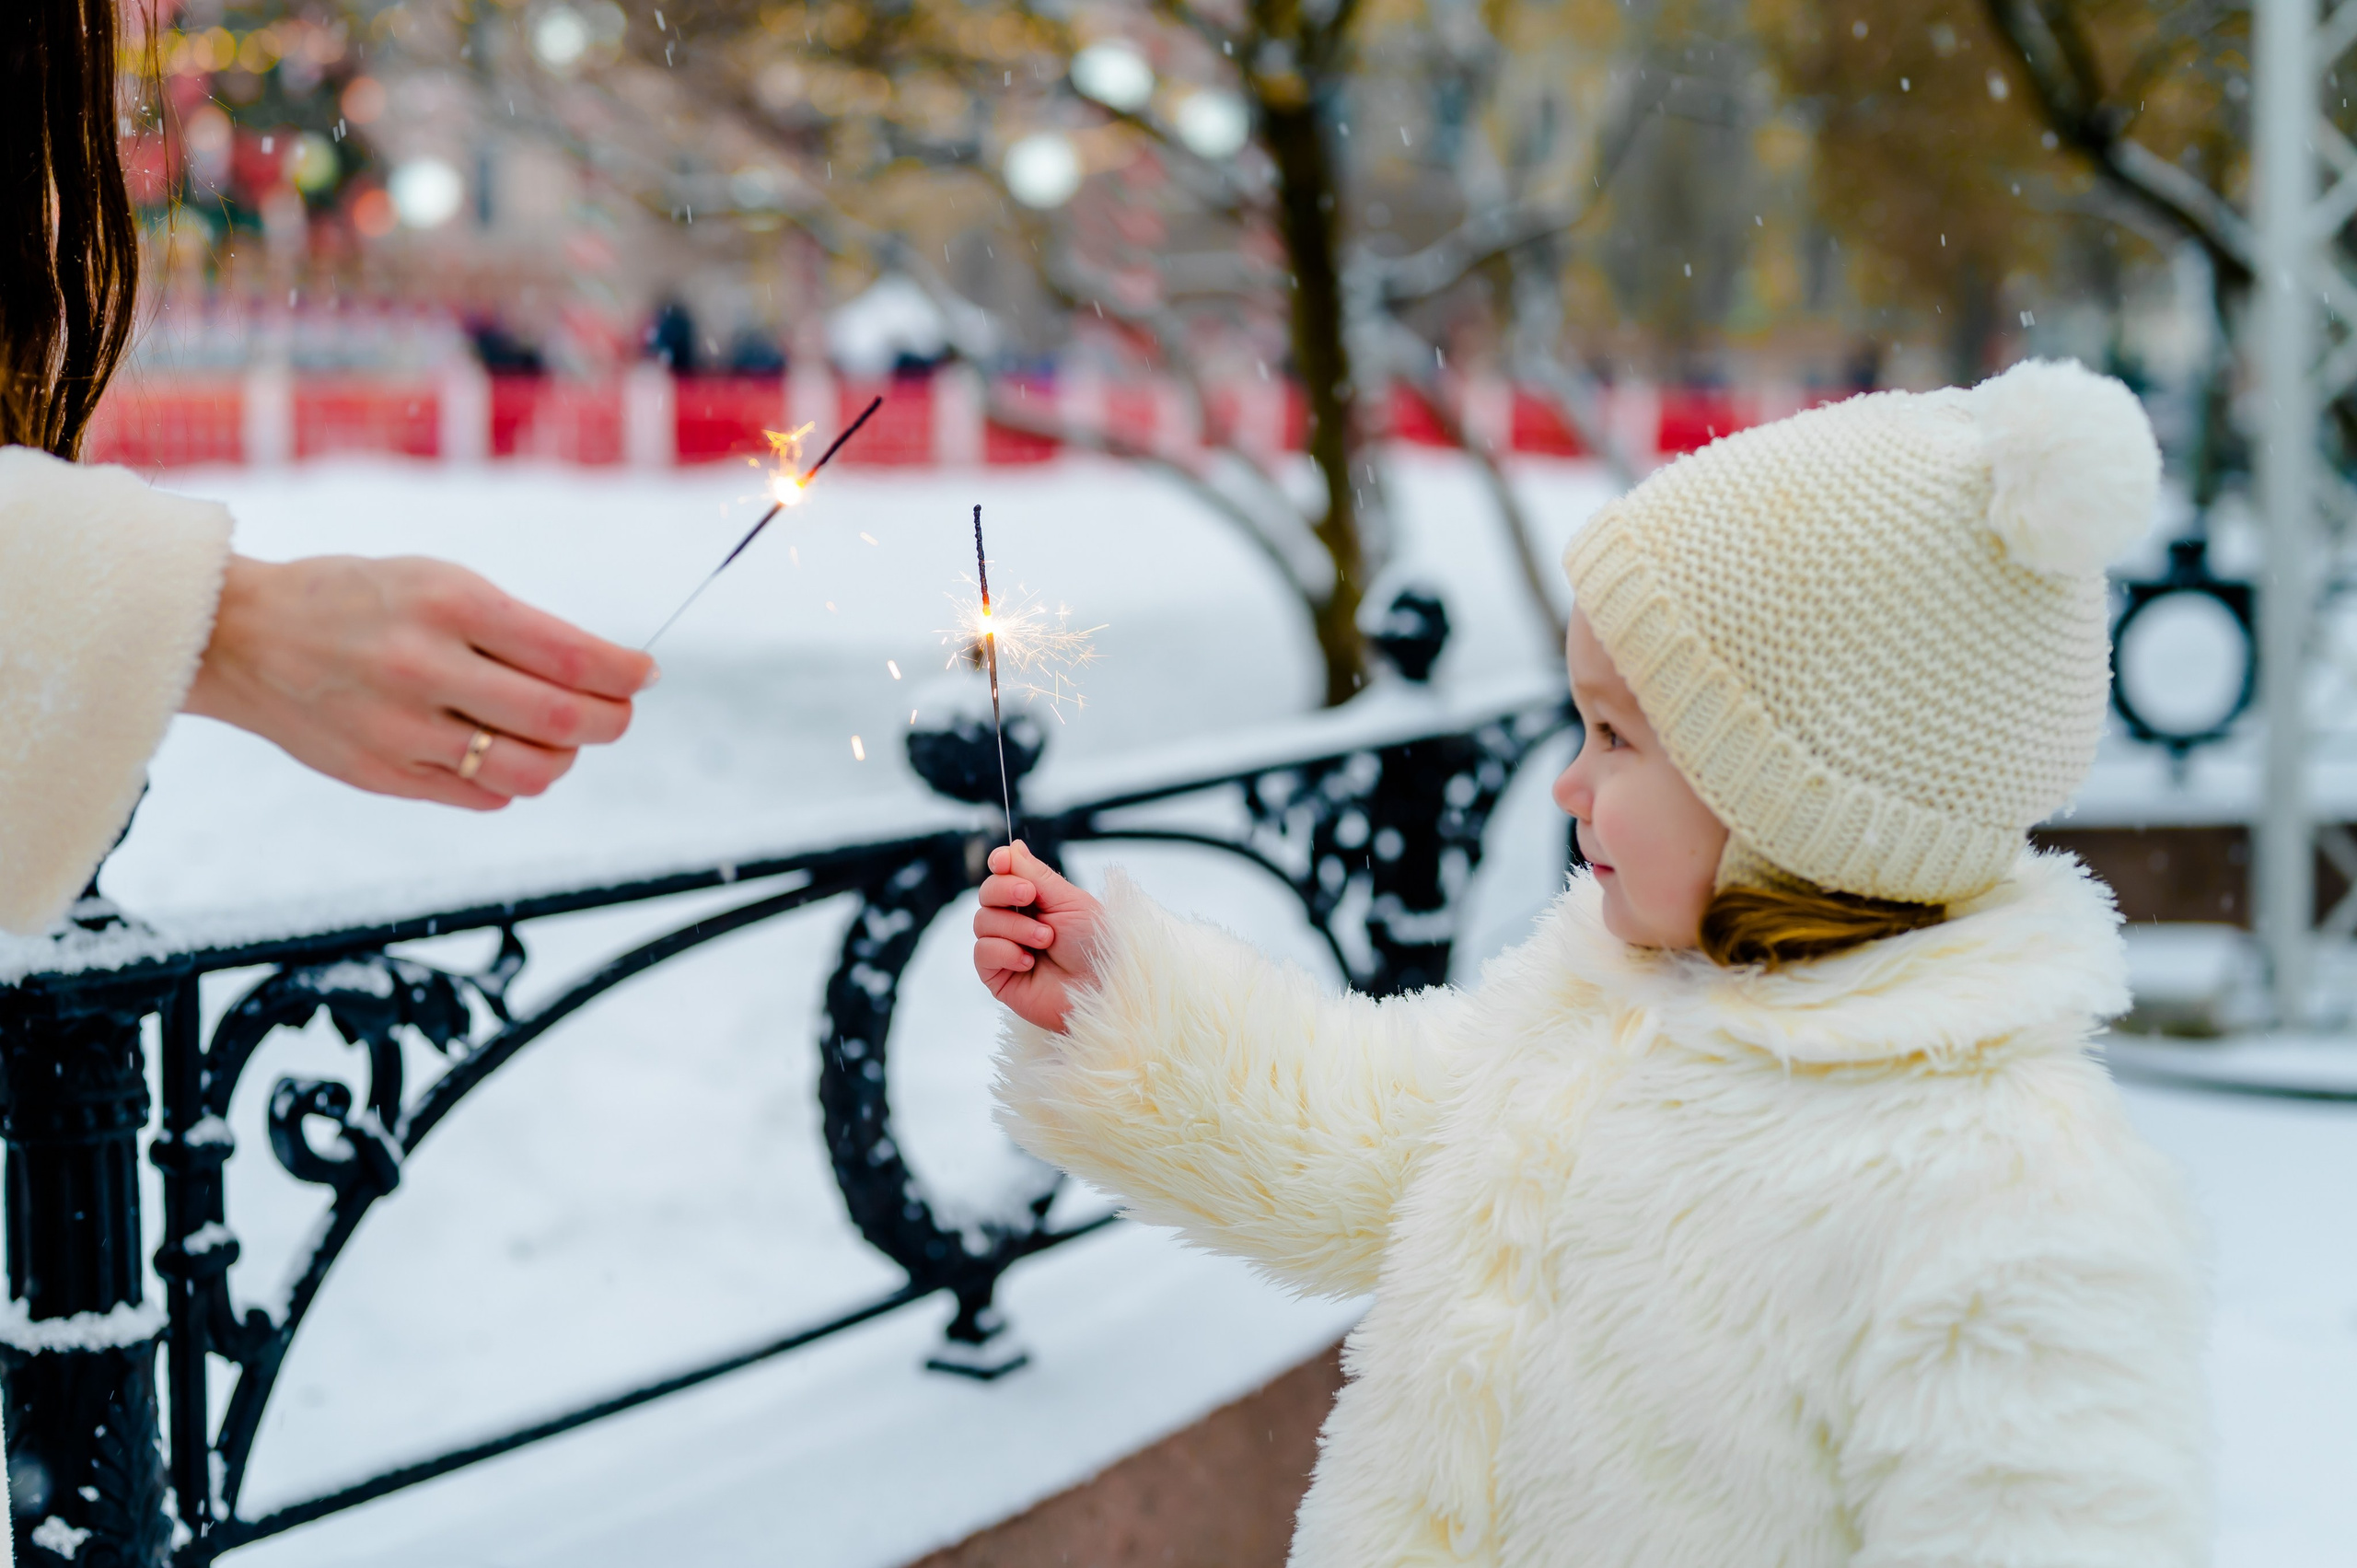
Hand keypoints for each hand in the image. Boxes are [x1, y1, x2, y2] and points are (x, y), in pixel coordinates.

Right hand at [183, 554, 656, 809]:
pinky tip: (499, 751)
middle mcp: (426, 668)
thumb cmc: (360, 600)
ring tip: (557, 736)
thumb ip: (516, 628)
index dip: (624, 672)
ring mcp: (402, 730)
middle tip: (617, 712)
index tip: (644, 673)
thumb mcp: (438, 581)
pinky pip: (484, 796)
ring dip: (564, 758)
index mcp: (449, 605)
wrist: (243, 637)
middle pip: (561, 722)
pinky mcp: (384, 776)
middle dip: (610, 721)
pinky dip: (511, 779)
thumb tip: (606, 674)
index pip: (570, 654)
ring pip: (530, 772)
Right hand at [973, 840, 1104, 1032]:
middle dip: (1005, 890)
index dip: (1000, 864)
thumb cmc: (1098, 945)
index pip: (1004, 875)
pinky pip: (982, 952)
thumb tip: (1012, 846)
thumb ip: (1036, 875)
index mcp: (1037, 901)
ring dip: (1015, 926)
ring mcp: (1007, 949)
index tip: (1003, 861)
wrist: (1105, 989)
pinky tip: (1028, 962)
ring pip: (982, 921)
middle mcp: (1018, 923)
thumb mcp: (1070, 901)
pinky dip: (1005, 951)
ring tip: (1045, 940)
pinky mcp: (999, 977)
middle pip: (987, 894)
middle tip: (1031, 896)